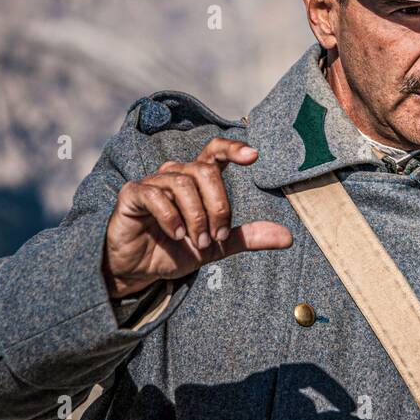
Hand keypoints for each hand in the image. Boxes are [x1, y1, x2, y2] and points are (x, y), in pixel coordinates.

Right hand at [101, 137, 291, 298]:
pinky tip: (177, 235)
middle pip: (205, 171)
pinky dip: (172, 217)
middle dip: (218, 205)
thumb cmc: (176, 250)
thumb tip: (287, 237)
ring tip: (197, 241)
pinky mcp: (132, 194)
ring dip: (197, 216)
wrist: (139, 271)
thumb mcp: (216, 247)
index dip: (232, 148)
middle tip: (216, 236)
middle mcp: (175, 174)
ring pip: (183, 183)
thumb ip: (247, 237)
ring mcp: (152, 181)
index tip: (254, 156)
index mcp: (196, 179)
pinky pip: (156, 195)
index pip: (214, 151)